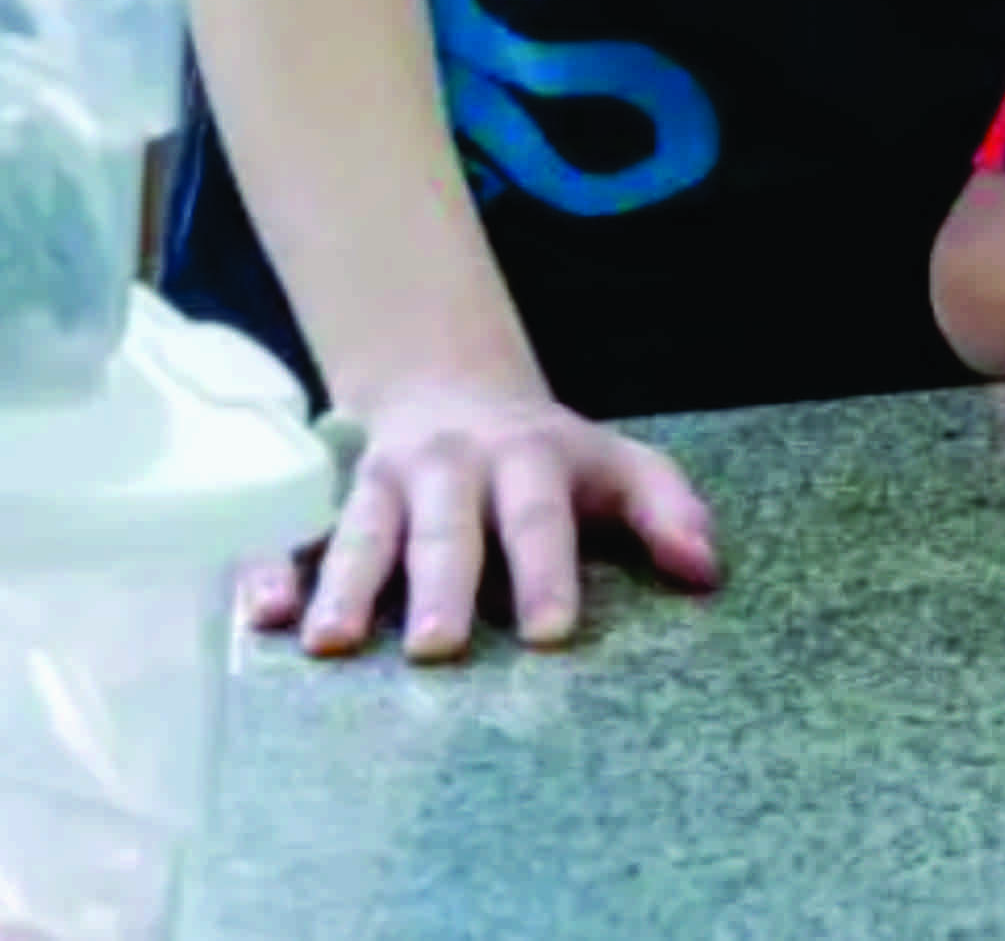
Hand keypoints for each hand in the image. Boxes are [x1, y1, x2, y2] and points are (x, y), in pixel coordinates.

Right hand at [238, 378, 719, 661]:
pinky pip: (290, 537)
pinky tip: (262, 617)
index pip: (540, 516)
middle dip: (440, 587)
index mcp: (527, 458)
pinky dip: (270, 571)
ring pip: (360, 532)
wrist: (452, 389)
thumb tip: (705, 570)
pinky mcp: (326, 504)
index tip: (553, 632)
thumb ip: (668, 510)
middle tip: (437, 650)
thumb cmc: (551, 459)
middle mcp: (448, 468)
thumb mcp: (621, 465)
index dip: (548, 571)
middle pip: (445, 528)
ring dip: (345, 587)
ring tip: (331, 645)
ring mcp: (380, 485)